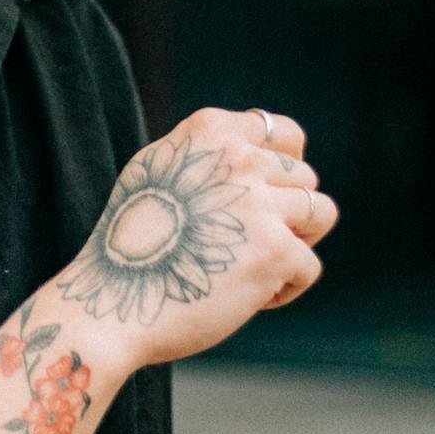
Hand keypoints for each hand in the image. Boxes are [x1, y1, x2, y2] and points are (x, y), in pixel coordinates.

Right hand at [56, 106, 336, 370]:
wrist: (112, 302)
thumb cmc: (131, 246)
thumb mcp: (157, 169)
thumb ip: (208, 155)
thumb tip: (261, 153)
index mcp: (210, 131)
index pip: (286, 134)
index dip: (284, 169)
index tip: (265, 197)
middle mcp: (239, 157)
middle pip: (305, 177)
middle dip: (286, 213)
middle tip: (245, 247)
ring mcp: (260, 203)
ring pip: (321, 213)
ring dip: (296, 243)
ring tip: (255, 267)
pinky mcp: (276, 251)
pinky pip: (308, 266)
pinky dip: (284, 288)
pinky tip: (246, 298)